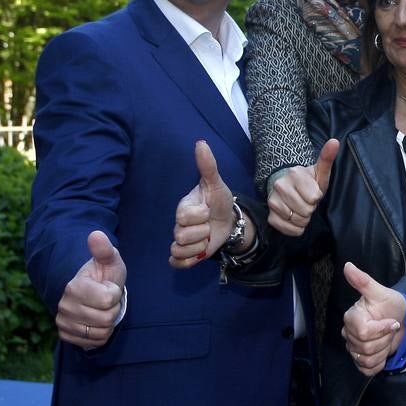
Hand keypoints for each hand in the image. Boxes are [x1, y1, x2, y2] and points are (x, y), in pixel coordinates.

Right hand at [57, 230, 125, 348]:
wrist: (94, 293)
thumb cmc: (105, 276)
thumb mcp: (109, 261)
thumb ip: (104, 250)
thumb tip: (96, 234)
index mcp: (74, 286)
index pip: (108, 300)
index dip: (115, 294)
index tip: (108, 287)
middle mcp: (64, 306)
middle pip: (106, 318)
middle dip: (113, 309)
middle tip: (106, 301)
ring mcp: (63, 322)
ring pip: (101, 332)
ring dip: (108, 323)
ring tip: (102, 310)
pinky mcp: (65, 335)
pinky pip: (94, 342)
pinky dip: (101, 334)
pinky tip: (96, 322)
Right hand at [169, 140, 233, 267]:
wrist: (228, 220)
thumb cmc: (220, 201)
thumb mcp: (216, 184)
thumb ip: (208, 166)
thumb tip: (201, 142)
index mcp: (183, 208)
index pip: (184, 217)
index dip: (200, 216)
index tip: (208, 211)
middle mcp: (178, 225)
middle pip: (182, 236)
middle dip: (203, 233)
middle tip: (209, 225)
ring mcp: (180, 240)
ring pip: (179, 250)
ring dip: (199, 248)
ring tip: (207, 238)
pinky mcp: (184, 255)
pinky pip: (177, 263)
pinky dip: (191, 261)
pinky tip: (201, 251)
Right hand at [267, 139, 338, 235]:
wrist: (287, 187)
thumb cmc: (308, 182)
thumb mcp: (319, 171)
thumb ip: (327, 158)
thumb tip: (335, 141)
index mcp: (294, 174)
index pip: (314, 198)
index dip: (316, 197)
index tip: (312, 192)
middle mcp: (280, 186)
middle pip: (306, 211)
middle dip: (310, 208)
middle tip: (306, 201)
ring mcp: (272, 201)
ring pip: (298, 221)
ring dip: (303, 218)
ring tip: (300, 208)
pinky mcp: (269, 216)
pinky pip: (288, 229)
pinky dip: (295, 228)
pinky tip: (294, 217)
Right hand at [341, 261, 405, 376]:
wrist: (401, 318)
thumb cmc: (391, 304)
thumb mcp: (381, 292)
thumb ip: (363, 281)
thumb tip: (348, 266)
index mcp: (351, 317)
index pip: (363, 332)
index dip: (381, 329)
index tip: (391, 321)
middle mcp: (348, 333)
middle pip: (365, 347)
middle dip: (384, 339)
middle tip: (390, 329)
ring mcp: (353, 348)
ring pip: (366, 359)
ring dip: (382, 351)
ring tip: (386, 339)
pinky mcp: (360, 360)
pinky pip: (366, 369)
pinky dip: (378, 363)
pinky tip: (383, 351)